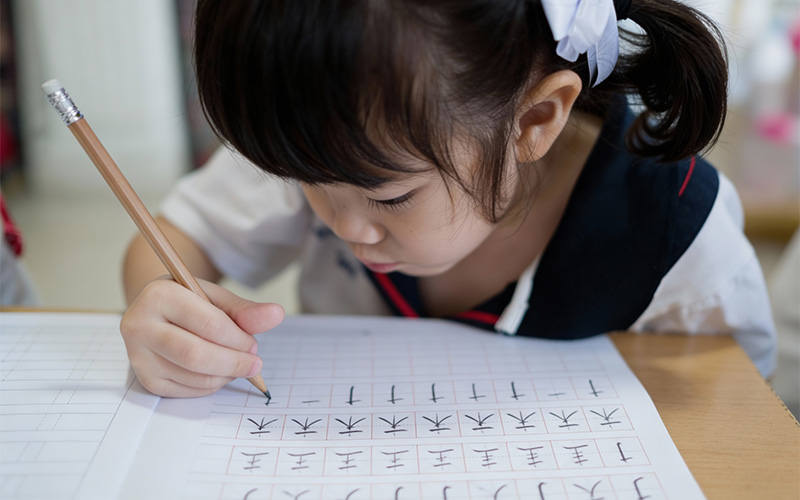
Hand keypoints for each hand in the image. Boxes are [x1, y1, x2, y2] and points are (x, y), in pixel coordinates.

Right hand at [120, 277, 283, 396]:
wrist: (156, 313)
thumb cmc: (189, 303)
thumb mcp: (215, 298)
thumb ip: (245, 310)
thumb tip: (276, 314)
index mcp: (159, 295)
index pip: (208, 324)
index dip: (238, 339)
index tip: (254, 345)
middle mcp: (139, 324)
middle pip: (196, 355)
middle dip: (233, 362)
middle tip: (254, 363)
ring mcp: (138, 354)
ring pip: (192, 376)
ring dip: (225, 375)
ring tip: (237, 365)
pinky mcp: (144, 378)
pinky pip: (185, 390)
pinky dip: (210, 386)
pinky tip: (219, 373)